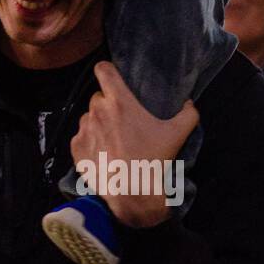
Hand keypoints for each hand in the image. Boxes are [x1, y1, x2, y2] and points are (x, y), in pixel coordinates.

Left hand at [70, 62, 199, 228]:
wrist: (130, 193)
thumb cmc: (152, 160)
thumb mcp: (176, 136)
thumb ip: (188, 114)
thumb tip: (189, 103)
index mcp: (119, 102)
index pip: (103, 70)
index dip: (107, 70)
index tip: (113, 77)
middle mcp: (96, 111)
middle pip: (99, 97)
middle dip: (108, 104)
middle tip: (122, 119)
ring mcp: (83, 129)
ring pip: (89, 116)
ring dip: (98, 123)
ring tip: (113, 139)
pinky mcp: (75, 146)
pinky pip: (81, 136)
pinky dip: (90, 141)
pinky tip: (104, 153)